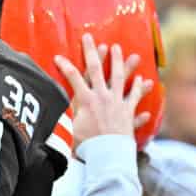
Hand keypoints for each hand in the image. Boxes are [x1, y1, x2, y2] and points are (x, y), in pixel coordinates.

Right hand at [54, 33, 152, 148]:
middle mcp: (102, 97)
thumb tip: (50, 110)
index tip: (58, 57)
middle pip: (97, 70)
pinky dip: (140, 91)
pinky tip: (145, 82)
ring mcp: (117, 104)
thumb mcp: (69, 129)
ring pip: (120, 79)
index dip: (64, 66)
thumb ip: (64, 115)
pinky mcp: (128, 114)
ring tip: (127, 52)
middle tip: (92, 38)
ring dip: (123, 65)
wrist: (108, 157)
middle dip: (94, 53)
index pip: (73, 77)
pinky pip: (135, 100)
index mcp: (85, 100)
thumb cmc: (85, 146)